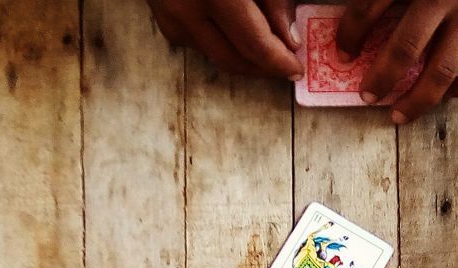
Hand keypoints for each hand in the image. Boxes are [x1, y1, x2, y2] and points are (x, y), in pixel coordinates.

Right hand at [148, 0, 302, 78]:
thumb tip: (288, 39)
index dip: (278, 62)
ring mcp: (170, 14)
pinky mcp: (161, 15)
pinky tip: (233, 27)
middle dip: (261, 68)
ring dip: (240, 55)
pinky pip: (195, 40)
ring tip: (263, 43)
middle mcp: (188, 9)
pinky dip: (219, 40)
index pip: (254, 44)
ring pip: (213, 54)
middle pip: (232, 59)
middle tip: (283, 64)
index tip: (296, 69)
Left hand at [339, 0, 457, 123]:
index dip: (350, 34)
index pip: (369, 7)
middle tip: (367, 95)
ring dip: (417, 100)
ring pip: (441, 70)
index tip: (342, 55)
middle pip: (405, 48)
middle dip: (381, 78)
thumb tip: (359, 20)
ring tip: (398, 114)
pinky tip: (447, 94)